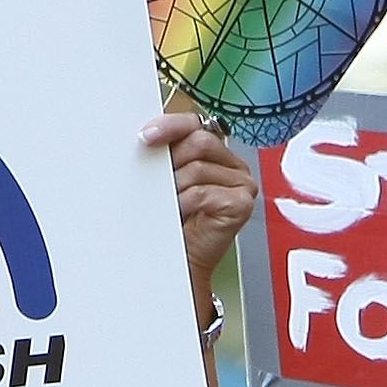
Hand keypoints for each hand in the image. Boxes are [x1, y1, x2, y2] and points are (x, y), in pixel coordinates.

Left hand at [141, 109, 258, 288]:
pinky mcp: (242, 204)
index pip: (195, 124)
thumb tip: (147, 136)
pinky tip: (179, 214)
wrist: (184, 262)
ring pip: (199, 168)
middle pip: (200, 142)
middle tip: (156, 183)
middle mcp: (232, 165)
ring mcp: (241, 184)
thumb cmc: (177, 223)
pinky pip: (204, 192)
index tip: (145, 136)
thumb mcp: (167, 181)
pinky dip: (185, 203)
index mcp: (216, 153)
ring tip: (168, 205)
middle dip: (172, 162)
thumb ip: (166, 156)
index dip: (170, 126)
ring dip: (175, 188)